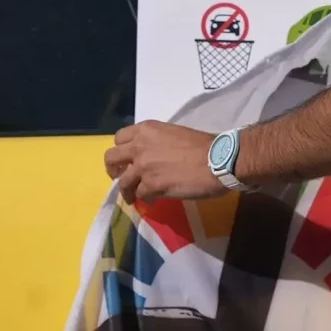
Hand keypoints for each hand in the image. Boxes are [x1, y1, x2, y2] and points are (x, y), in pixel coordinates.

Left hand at [104, 121, 223, 203]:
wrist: (218, 160)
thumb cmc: (204, 146)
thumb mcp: (175, 135)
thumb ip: (158, 143)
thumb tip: (157, 158)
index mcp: (146, 130)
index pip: (119, 138)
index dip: (121, 150)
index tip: (127, 159)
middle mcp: (139, 146)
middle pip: (111, 158)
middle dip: (114, 169)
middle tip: (121, 177)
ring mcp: (143, 167)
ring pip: (123, 182)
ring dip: (127, 190)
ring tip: (133, 197)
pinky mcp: (151, 185)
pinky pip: (140, 195)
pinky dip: (144, 199)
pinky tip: (152, 201)